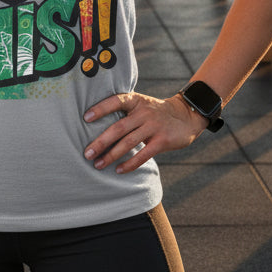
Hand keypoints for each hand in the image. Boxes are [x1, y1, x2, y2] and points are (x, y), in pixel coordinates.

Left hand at [83, 92, 207, 173]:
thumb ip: (126, 112)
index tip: (85, 118)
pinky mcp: (162, 140)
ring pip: (128, 143)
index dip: (100, 108)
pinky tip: (119, 170)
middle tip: (87, 153)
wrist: (186, 115)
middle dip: (101, 142)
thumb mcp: (142, 105)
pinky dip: (129, 164)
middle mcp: (143, 112)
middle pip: (118, 128)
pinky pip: (143, 154)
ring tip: (98, 164)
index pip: (116, 101)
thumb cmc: (156, 112)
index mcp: (136, 100)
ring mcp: (153, 126)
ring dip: (111, 155)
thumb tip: (99, 127)